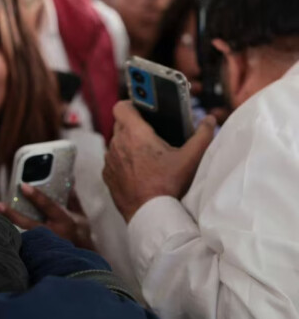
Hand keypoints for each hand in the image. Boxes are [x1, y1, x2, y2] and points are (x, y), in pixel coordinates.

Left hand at [0, 185, 93, 249]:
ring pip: (21, 236)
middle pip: (28, 223)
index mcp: (64, 221)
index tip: (22, 185)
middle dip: (12, 214)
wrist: (80, 263)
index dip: (36, 196)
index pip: (48, 206)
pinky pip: (21, 246)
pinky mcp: (36, 255)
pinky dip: (10, 239)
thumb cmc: (80, 237)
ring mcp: (43, 245)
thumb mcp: (80, 217)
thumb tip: (69, 182)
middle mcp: (52, 234)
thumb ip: (72, 200)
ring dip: (7, 227)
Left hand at [103, 101, 215, 221]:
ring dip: (127, 144)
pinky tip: (137, 170)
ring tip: (146, 154)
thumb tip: (211, 119)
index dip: (130, 105)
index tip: (142, 110)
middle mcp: (116, 144)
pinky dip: (122, 161)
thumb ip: (203, 135)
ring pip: (116, 143)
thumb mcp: (191, 158)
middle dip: (134, 126)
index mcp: (134, 133)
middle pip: (121, 124)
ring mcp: (109, 160)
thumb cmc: (170, 185)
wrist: (151, 214)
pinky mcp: (107, 175)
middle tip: (152, 134)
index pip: (121, 107)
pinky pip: (112, 160)